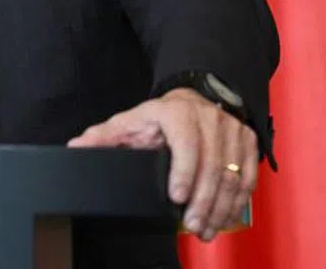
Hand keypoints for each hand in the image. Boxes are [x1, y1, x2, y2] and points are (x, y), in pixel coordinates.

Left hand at [67, 88, 257, 240]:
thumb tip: (77, 146)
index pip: (185, 142)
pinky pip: (248, 175)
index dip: (183, 171)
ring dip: (220, 207)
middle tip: (192, 224)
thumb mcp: (130, 121)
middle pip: (212, 165)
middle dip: (202, 201)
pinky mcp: (247, 141)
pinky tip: (225, 217)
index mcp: (177, 113)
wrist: (196, 97)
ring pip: (232, 174)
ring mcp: (231, 130)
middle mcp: (209, 118)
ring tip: (206, 228)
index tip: (176, 197)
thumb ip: (104, 136)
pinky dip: (238, 201)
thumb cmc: (161, 116)